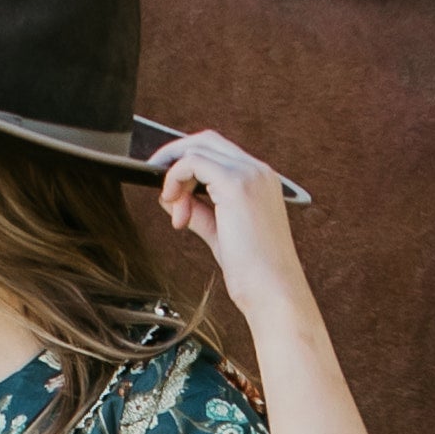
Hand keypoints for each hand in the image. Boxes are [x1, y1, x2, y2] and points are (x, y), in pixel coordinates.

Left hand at [153, 131, 310, 320]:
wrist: (274, 293)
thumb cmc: (254, 273)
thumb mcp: (220, 233)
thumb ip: (198, 211)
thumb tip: (172, 198)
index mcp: (262, 181)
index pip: (218, 152)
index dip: (188, 166)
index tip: (173, 192)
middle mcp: (259, 171)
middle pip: (206, 140)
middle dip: (175, 158)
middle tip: (161, 186)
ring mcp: (250, 174)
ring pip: (197, 148)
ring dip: (175, 175)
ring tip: (175, 211)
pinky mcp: (235, 184)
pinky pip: (192, 162)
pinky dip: (174, 178)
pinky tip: (173, 203)